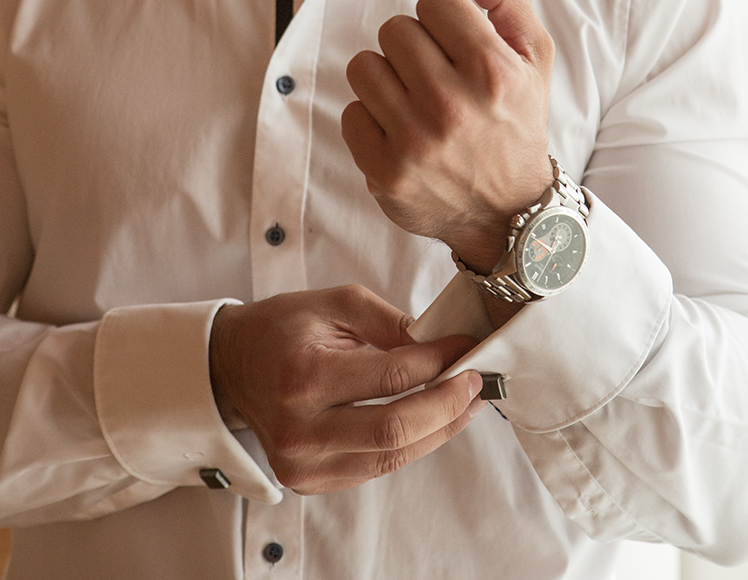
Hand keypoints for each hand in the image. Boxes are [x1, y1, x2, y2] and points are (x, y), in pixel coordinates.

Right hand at [208, 285, 483, 493]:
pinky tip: (432, 422)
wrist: (232, 366)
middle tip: (477, 381)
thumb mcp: (336, 303)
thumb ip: (389, 322)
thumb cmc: (285, 327)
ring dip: (439, 430)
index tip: (466, 347)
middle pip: (395, 429)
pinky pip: (374, 468)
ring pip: (391, 456)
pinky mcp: (309, 481)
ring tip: (466, 404)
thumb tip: (440, 345)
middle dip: (447, 406)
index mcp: (305, 374)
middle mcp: (300, 427)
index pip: (391, 376)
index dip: (438, 362)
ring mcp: (302, 463)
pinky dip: (410, 445)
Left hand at [342, 0, 553, 273]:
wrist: (508, 211)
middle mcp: (452, 105)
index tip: (456, 46)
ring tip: (415, 100)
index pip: (434, 3)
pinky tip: (401, 131)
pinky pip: (351, 112)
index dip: (444, 19)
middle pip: (395, 29)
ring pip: (365, 66)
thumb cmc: (517, 122)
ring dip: (387, 78)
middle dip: (414, 47)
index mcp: (492, 70)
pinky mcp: (385, 171)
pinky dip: (372, 119)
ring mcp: (415, 141)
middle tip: (436, 76)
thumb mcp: (533, 57)